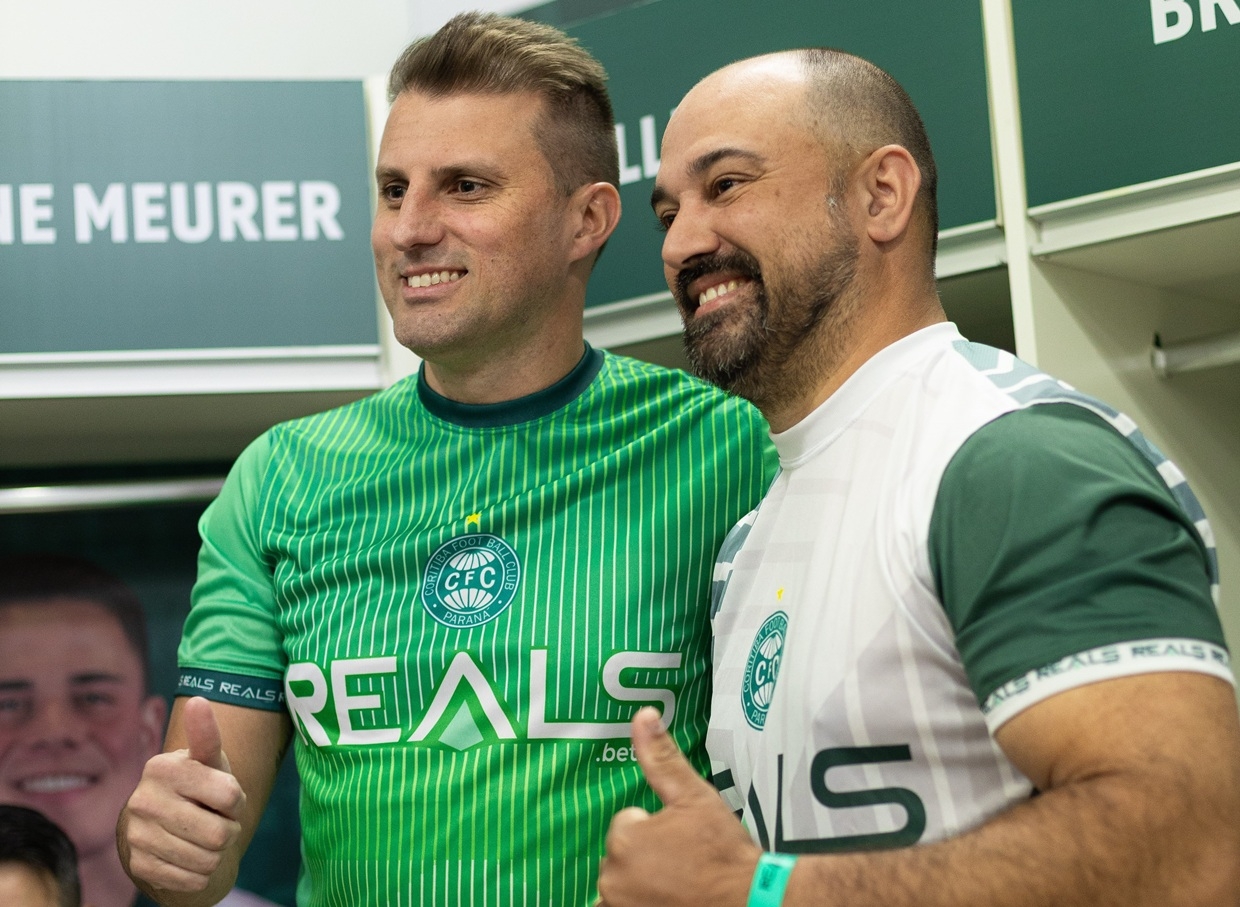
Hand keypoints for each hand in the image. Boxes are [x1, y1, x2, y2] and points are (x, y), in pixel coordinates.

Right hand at [120, 697, 246, 893]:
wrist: (164, 827)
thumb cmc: (199, 786)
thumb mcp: (209, 760)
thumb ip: (207, 734)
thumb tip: (198, 700)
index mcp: (162, 768)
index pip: (230, 795)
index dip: (236, 801)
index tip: (223, 795)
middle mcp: (143, 800)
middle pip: (221, 833)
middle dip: (229, 830)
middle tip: (215, 819)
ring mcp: (137, 835)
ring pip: (208, 860)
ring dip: (216, 853)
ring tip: (203, 836)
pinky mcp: (139, 867)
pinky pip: (193, 880)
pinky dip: (201, 873)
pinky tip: (190, 856)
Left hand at [597, 707, 760, 906]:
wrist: (749, 901)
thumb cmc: (723, 852)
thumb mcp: (695, 797)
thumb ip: (662, 758)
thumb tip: (643, 714)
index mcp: (624, 839)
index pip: (629, 823)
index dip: (658, 829)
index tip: (684, 841)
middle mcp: (612, 877)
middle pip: (623, 854)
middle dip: (647, 856)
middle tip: (684, 862)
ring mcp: (619, 906)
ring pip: (623, 882)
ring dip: (641, 882)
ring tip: (680, 884)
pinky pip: (622, 906)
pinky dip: (637, 902)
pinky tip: (669, 899)